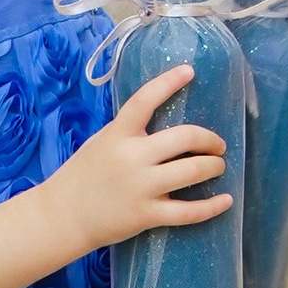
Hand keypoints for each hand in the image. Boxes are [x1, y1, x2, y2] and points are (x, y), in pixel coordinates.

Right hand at [47, 64, 230, 254]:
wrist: (62, 217)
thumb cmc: (83, 176)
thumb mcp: (101, 142)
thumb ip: (128, 131)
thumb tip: (162, 115)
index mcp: (118, 135)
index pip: (144, 100)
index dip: (168, 82)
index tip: (189, 71)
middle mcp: (131, 158)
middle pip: (184, 137)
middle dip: (209, 139)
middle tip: (217, 145)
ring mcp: (140, 187)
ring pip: (192, 171)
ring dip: (213, 166)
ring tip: (217, 166)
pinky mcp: (146, 215)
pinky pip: (188, 212)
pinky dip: (211, 206)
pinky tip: (226, 200)